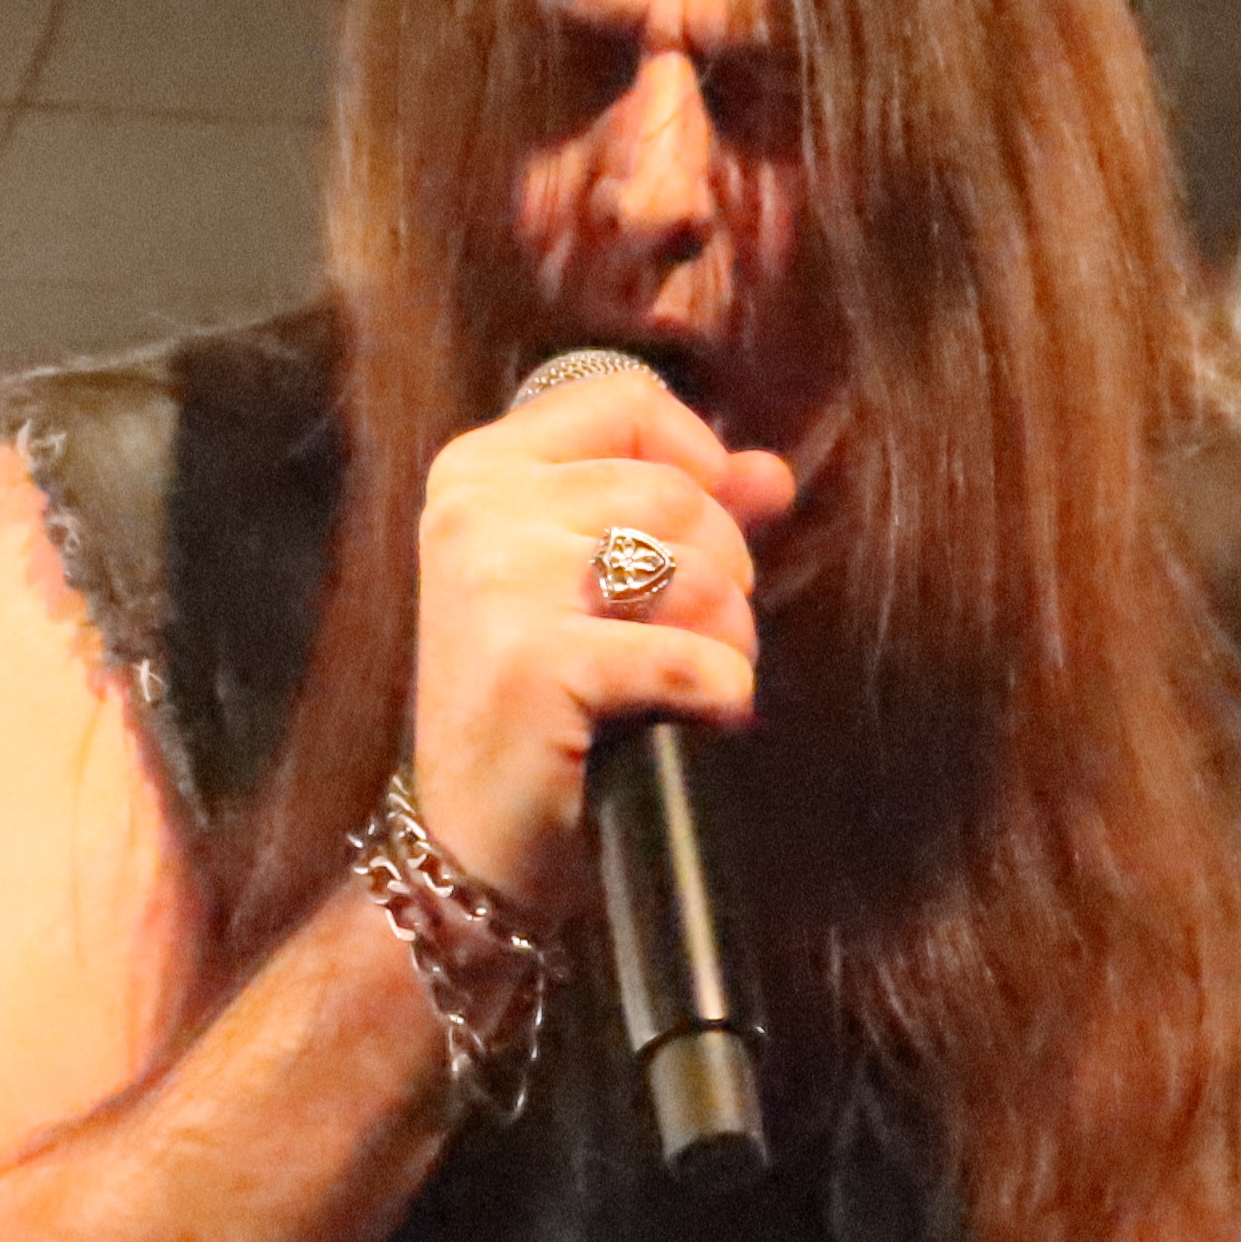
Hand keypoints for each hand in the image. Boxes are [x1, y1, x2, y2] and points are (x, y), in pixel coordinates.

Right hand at [407, 357, 789, 916]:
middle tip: (705, 636)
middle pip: (673, 491)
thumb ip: (684, 515)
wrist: (467, 838)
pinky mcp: (531, 664)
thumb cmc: (544, 702)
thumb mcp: (602, 589)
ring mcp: (495, 583)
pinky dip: (723, 692)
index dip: (695, 459)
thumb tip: (773, 473)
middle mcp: (475, 511)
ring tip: (703, 679)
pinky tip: (709, 715)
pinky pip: (687, 655)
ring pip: (693, 566)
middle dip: (725, 571)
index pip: (624, 403)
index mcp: (478, 470)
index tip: (700, 534)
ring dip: (729, 635)